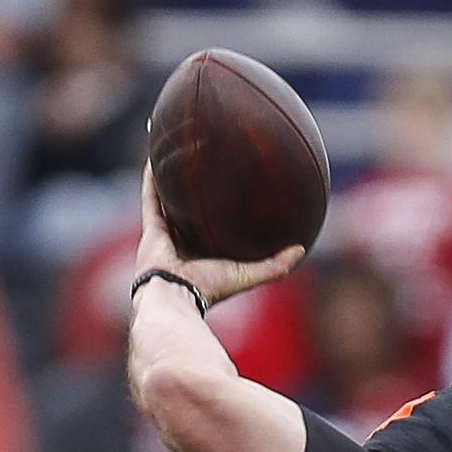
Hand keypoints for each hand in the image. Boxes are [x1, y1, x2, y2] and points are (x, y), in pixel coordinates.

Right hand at [134, 163, 304, 307]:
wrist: (176, 295)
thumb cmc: (211, 288)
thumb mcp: (250, 274)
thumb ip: (276, 265)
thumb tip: (301, 248)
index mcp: (206, 256)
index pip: (215, 232)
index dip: (223, 216)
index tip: (235, 196)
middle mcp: (185, 244)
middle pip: (192, 215)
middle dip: (197, 196)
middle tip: (208, 169)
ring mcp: (166, 235)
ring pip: (168, 202)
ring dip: (171, 182)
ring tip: (177, 156)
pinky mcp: (151, 227)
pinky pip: (150, 197)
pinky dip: (151, 178)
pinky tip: (156, 157)